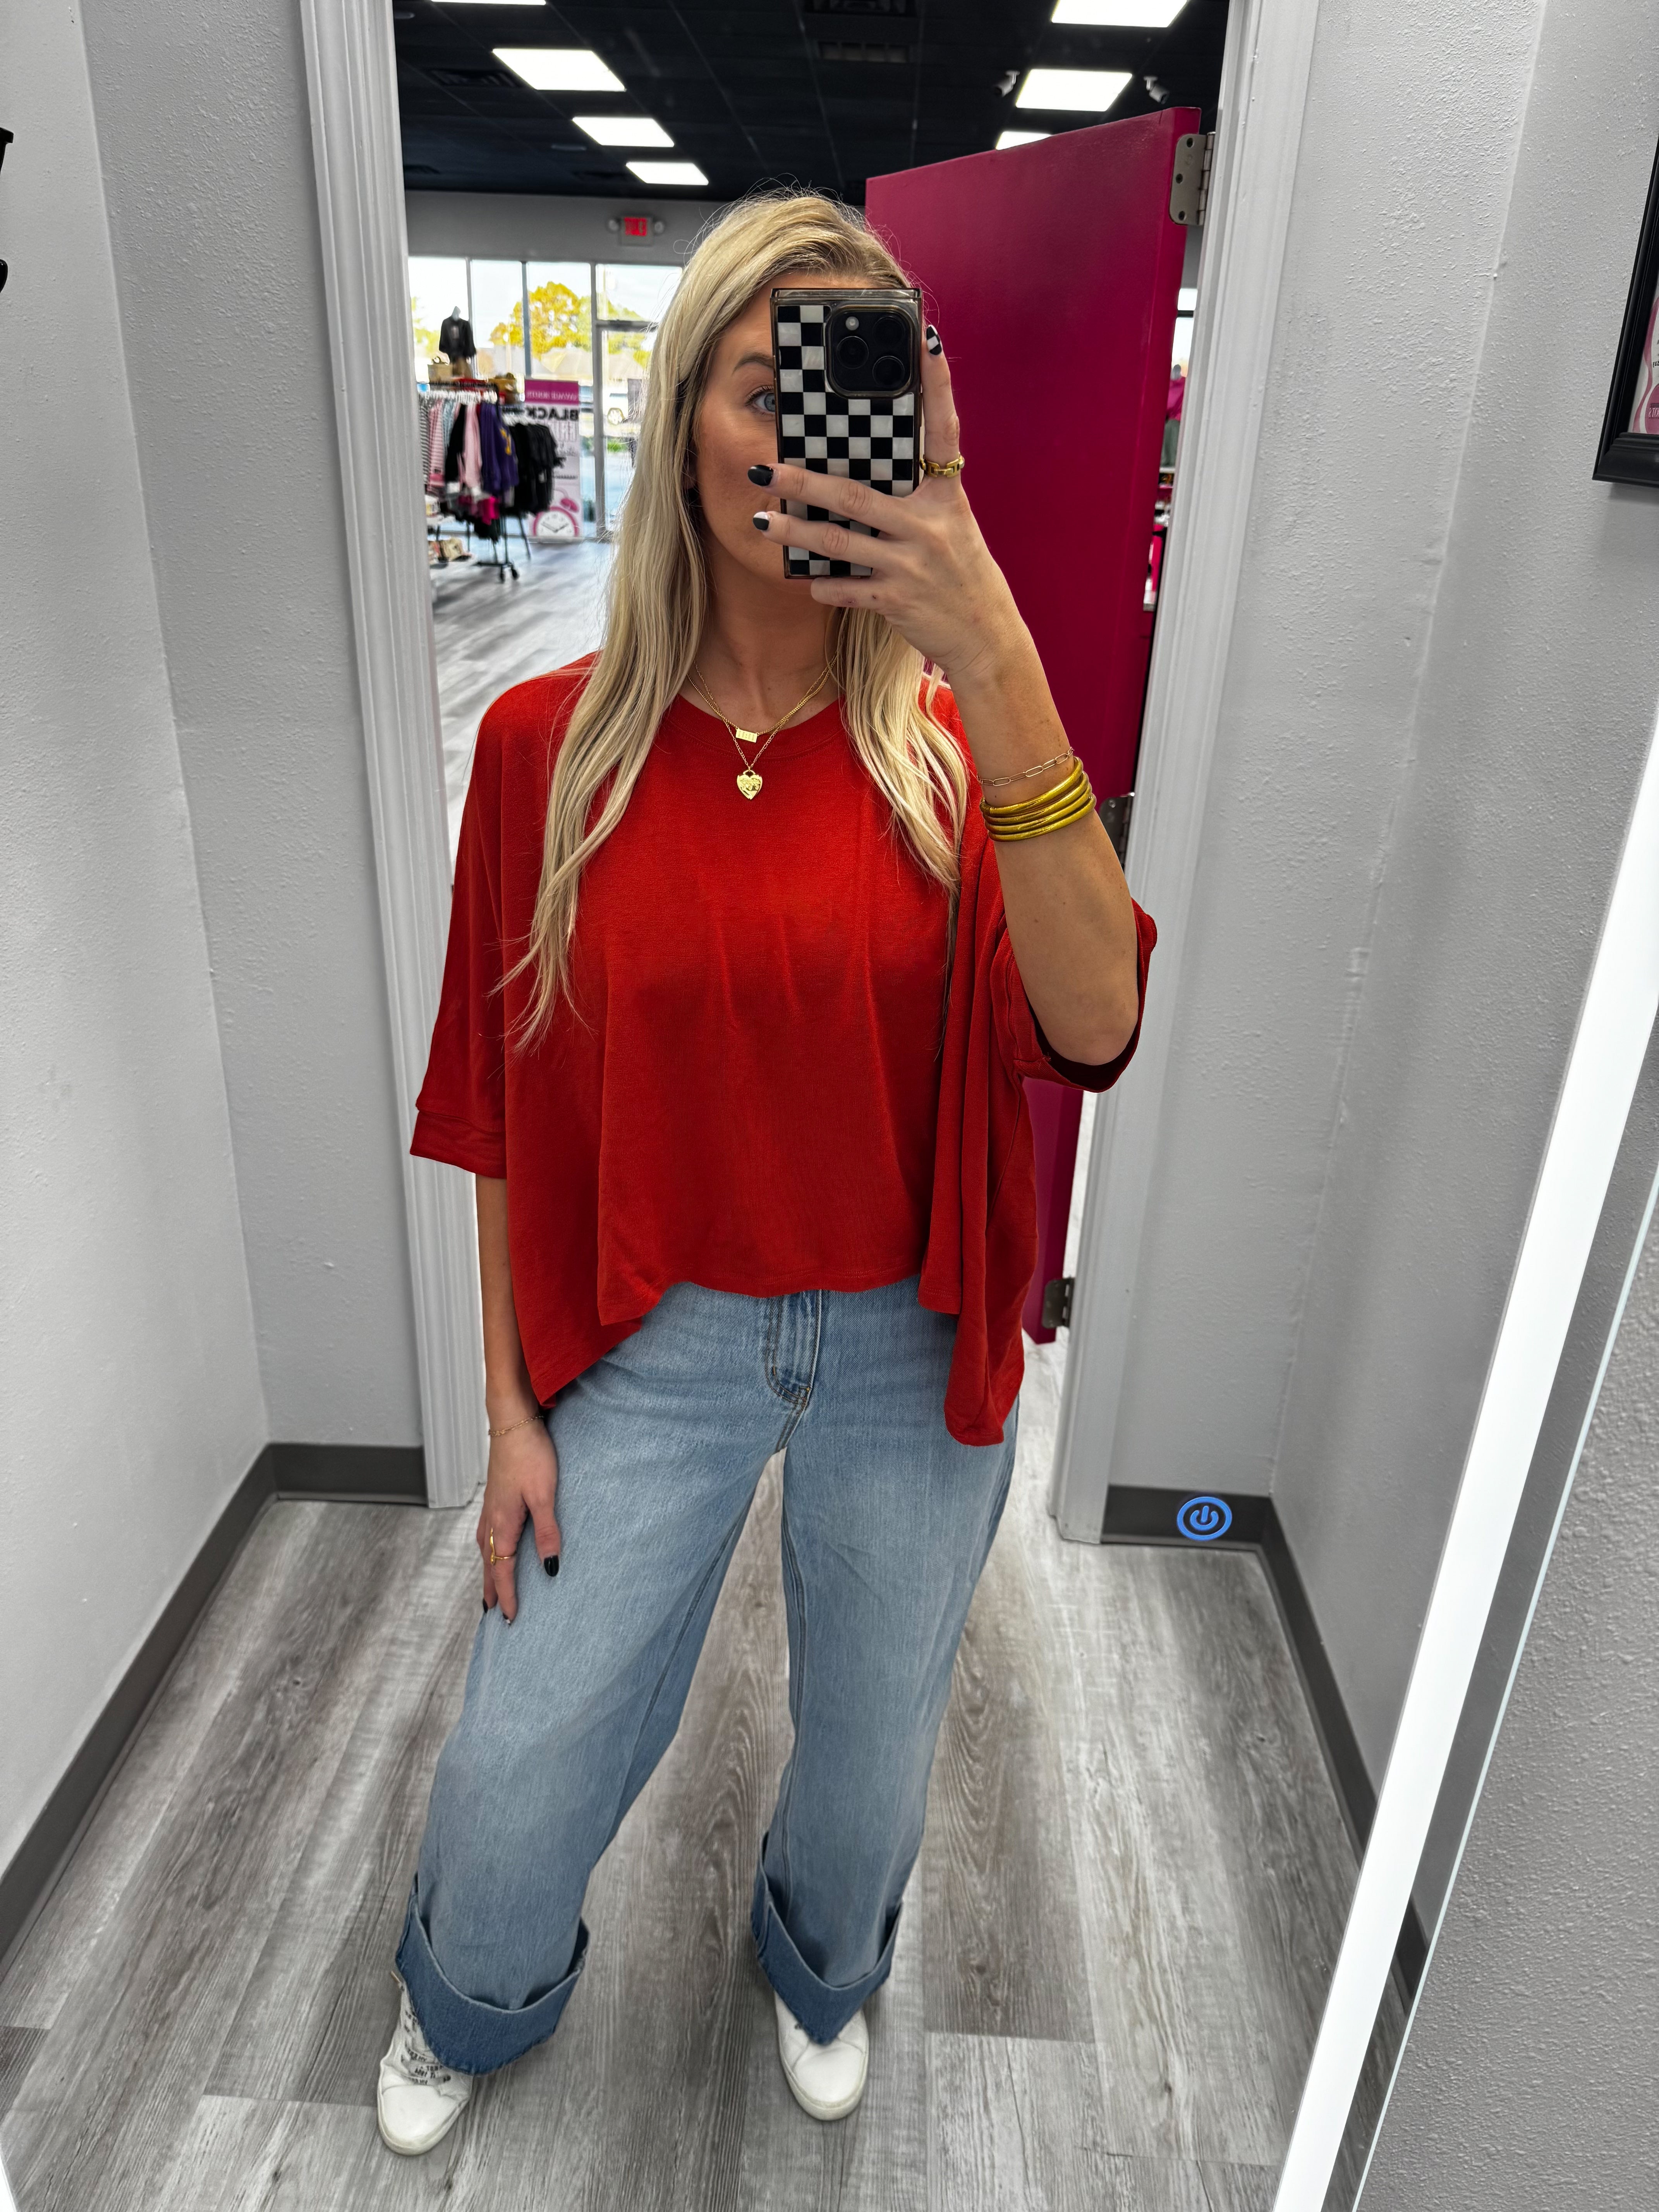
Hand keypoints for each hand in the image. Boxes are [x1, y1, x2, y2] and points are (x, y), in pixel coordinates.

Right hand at [476, 1413, 560, 1620]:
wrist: (513, 1421)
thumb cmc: (530, 1453)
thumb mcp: (545, 1494)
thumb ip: (547, 1531)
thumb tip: (550, 1568)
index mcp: (503, 1523)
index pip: (503, 1570)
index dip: (506, 1596)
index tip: (509, 1619)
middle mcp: (491, 1520)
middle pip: (489, 1565)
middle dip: (491, 1591)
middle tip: (491, 1617)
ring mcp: (490, 1508)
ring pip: (485, 1551)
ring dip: (488, 1573)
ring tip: (489, 1591)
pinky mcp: (494, 1497)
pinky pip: (487, 1536)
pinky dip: (488, 1553)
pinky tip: (494, 1550)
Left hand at [753, 329, 1027, 684]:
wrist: (984, 633)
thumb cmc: (960, 572)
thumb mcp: (949, 525)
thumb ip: (914, 497)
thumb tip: (858, 478)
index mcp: (946, 498)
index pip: (944, 431)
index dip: (937, 385)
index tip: (927, 341)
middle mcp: (929, 526)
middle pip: (856, 496)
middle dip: (805, 482)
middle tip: (766, 468)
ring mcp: (912, 564)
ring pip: (839, 544)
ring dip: (796, 533)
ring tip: (762, 521)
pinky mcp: (898, 600)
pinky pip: (848, 590)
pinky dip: (825, 586)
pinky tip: (807, 581)